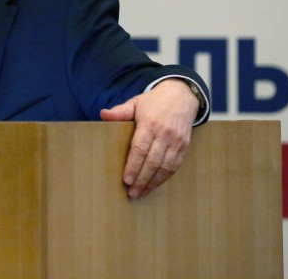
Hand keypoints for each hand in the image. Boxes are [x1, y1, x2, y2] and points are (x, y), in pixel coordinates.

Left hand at [100, 79, 199, 198]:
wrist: (182, 95)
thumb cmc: (154, 101)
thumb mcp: (135, 102)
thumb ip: (120, 111)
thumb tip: (103, 114)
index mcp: (150, 123)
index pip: (140, 148)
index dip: (133, 166)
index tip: (126, 179)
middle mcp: (165, 134)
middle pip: (152, 161)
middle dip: (142, 179)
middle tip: (132, 193)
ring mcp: (177, 141)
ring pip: (165, 167)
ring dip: (153, 183)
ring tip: (141, 193)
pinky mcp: (184, 146)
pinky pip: (175, 166)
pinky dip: (164, 178)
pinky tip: (155, 185)